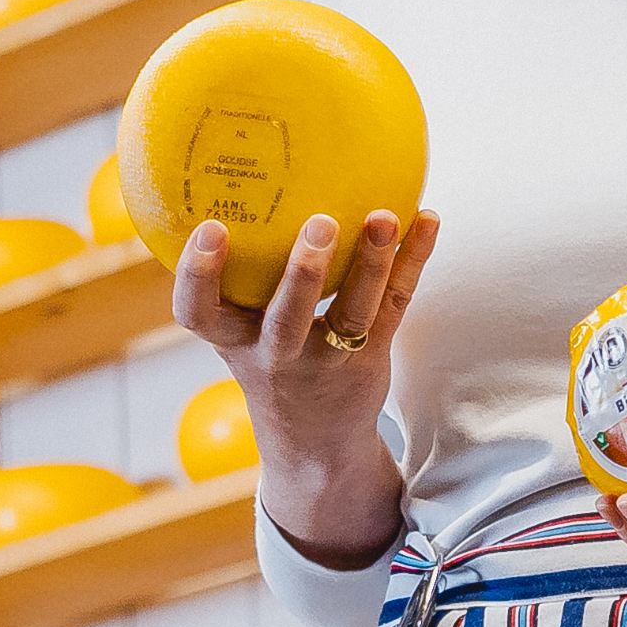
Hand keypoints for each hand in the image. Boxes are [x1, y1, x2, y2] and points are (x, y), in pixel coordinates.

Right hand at [170, 204, 442, 573]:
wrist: (315, 443)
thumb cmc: (270, 363)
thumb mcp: (239, 334)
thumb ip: (234, 280)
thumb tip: (230, 183)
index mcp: (235, 341)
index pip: (199, 314)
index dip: (199, 275)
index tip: (211, 227)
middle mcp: (279, 355)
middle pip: (287, 318)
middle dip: (304, 273)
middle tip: (320, 223)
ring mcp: (330, 360)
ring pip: (354, 313)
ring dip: (371, 263)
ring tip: (383, 217)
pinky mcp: (373, 355)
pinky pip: (395, 304)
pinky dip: (413, 260)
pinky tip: (427, 219)